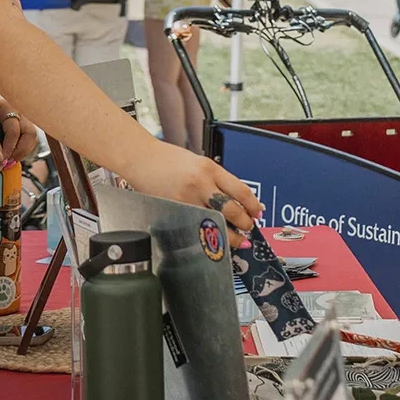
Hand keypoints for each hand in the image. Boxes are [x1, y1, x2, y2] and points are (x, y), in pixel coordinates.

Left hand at [0, 93, 38, 163]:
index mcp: (7, 108)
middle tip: (9, 162)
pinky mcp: (15, 128)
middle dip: (21, 150)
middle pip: (30, 133)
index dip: (9, 147)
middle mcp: (16, 113)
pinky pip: (24, 140)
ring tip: (10, 161)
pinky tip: (10, 157)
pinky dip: (20, 150)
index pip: (14, 130)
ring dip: (23, 151)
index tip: (2, 159)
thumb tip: (0, 156)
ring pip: (30, 138)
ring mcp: (17, 121)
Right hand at [122, 141, 262, 247]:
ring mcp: (187, 200)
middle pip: (232, 210)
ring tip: (238, 240)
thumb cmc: (169, 159)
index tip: (257, 212)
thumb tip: (237, 198)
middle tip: (249, 228)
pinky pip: (196, 227)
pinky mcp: (175, 211)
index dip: (253, 205)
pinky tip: (213, 239)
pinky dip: (208, 235)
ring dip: (230, 235)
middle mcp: (201, 184)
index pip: (240, 191)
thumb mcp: (200, 163)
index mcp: (210, 169)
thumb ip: (217, 180)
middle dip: (245, 223)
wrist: (142, 158)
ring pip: (215, 223)